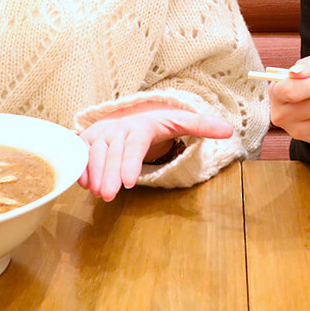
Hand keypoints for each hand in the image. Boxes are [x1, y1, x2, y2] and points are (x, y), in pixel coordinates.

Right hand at [77, 104, 232, 200]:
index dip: (131, 162)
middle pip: (113, 152)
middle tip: (109, 195)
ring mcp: (101, 132)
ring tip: (98, 193)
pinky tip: (84, 184)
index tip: (130, 182)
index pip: (136, 143)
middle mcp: (119, 127)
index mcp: (142, 125)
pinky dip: (80, 167)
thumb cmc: (158, 124)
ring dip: (94, 173)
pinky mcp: (87, 138)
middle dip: (110, 174)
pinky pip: (80, 152)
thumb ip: (202, 126)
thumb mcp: (181, 122)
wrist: (134, 115)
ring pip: (94, 152)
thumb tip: (229, 130)